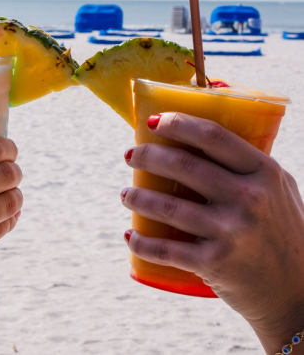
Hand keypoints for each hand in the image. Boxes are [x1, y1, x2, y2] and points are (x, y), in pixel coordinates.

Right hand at [0, 137, 21, 354]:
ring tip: (13, 192)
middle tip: (12, 171)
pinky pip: (0, 229)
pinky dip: (10, 219)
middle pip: (6, 174)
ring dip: (16, 195)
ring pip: (9, 202)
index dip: (8, 148)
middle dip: (15, 170)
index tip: (10, 149)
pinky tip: (9, 215)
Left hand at [122, 113, 303, 352]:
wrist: (297, 292)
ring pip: (167, 206)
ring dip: (136, 197)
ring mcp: (231, 232)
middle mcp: (249, 199)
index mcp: (264, 172)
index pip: (213, 135)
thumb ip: (247, 165)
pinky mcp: (215, 263)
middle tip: (130, 156)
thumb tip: (199, 137)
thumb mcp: (277, 189)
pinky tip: (130, 235)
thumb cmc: (280, 231)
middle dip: (146, 156)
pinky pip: (165, 250)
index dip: (177, 123)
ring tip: (126, 194)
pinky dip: (141, 243)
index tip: (152, 122)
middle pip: (182, 164)